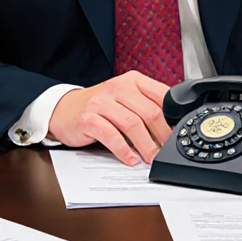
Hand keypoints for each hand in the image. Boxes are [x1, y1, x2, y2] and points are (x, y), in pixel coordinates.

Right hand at [47, 71, 172, 165]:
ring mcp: (101, 102)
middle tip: (167, 151)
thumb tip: (172, 128)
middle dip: (162, 136)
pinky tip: (130, 159)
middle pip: (149, 112)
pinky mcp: (88, 119)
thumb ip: (146, 106)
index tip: (178, 134)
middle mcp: (117, 88)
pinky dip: (123, 150)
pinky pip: (110, 135)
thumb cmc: (99, 107)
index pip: (161, 96)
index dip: (173, 118)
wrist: (64, 109)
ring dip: (146, 145)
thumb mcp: (125, 99)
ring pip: (132, 124)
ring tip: (151, 159)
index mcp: (132, 81)